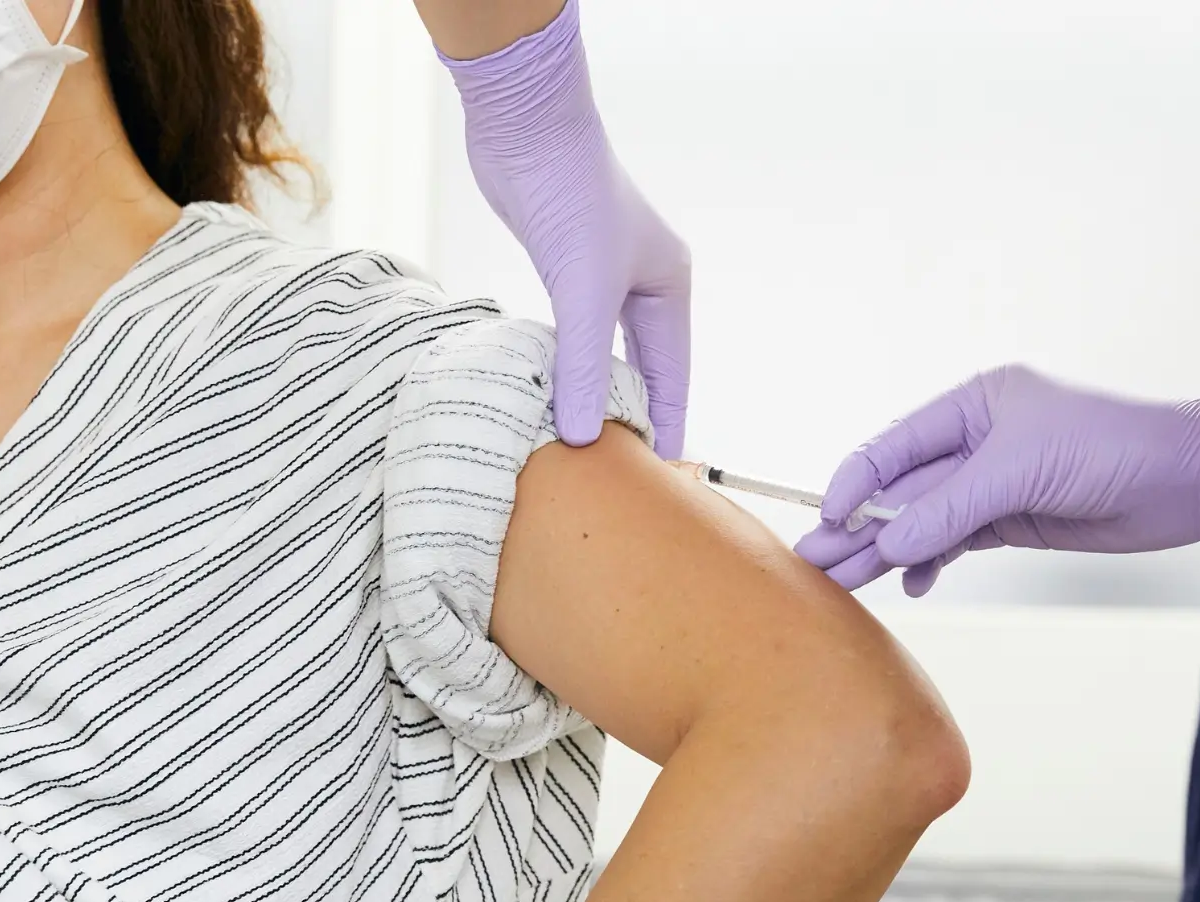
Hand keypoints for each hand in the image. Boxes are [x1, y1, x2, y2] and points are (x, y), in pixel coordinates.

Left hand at [441, 0, 691, 457]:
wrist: (526, 126)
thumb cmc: (570, 197)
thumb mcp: (582, 293)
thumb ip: (583, 368)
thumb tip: (584, 438)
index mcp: (668, 288)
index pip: (673, 376)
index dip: (665, 424)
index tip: (660, 477)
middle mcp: (642, 282)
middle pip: (642, 366)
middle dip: (631, 414)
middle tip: (619, 471)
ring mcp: (600, 273)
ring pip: (601, 350)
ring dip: (591, 389)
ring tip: (582, 443)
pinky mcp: (559, 264)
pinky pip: (567, 332)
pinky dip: (560, 362)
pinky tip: (545, 390)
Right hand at [794, 365, 1199, 595]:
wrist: (1190, 481)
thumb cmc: (1112, 448)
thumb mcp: (1020, 471)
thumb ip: (949, 508)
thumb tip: (889, 544)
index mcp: (970, 406)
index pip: (892, 447)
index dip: (855, 484)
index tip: (829, 519)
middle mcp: (973, 442)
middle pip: (900, 490)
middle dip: (858, 525)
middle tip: (814, 561)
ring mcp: (990, 484)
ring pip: (921, 522)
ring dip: (885, 551)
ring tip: (843, 582)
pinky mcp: (1010, 520)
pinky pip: (953, 543)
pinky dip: (930, 563)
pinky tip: (911, 584)